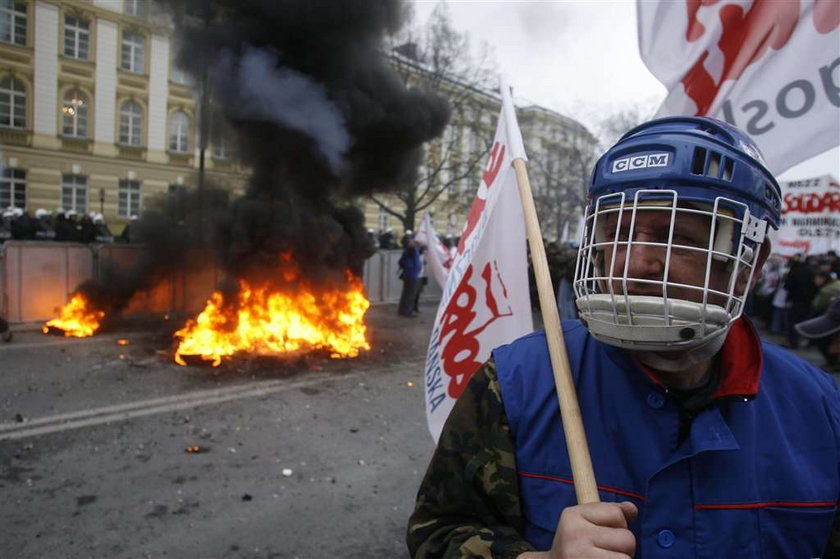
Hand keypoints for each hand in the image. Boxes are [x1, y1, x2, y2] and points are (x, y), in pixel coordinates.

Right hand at [518, 501, 637, 557]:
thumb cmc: (576, 547)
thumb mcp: (587, 523)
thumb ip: (611, 513)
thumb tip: (632, 509)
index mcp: (573, 515)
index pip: (617, 514)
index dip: (618, 526)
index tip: (603, 534)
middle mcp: (574, 535)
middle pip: (627, 538)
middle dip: (624, 548)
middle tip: (605, 553)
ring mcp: (579, 556)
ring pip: (626, 558)